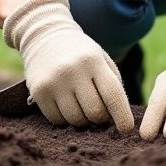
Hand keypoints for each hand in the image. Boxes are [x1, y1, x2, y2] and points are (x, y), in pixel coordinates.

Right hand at [2, 0, 133, 132]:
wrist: (45, 35)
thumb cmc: (81, 53)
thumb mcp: (101, 59)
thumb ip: (113, 85)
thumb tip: (119, 119)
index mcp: (93, 61)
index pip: (113, 95)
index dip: (122, 116)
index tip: (126, 130)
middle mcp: (73, 71)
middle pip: (94, 112)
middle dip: (101, 119)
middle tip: (100, 114)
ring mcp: (54, 82)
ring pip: (76, 120)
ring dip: (83, 121)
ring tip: (83, 108)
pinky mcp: (38, 92)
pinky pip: (57, 120)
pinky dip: (65, 120)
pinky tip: (67, 106)